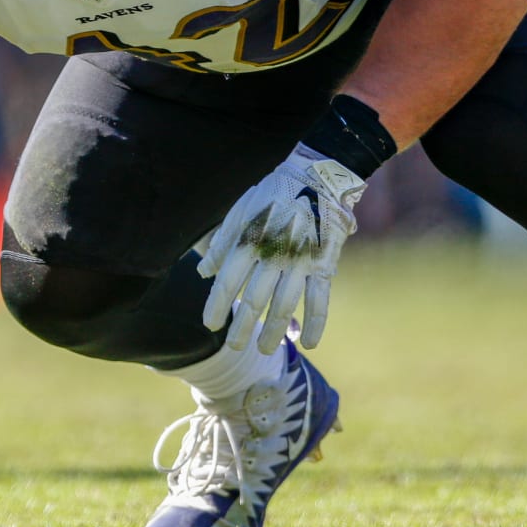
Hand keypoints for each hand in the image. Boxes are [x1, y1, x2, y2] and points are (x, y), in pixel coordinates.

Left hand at [197, 144, 364, 352]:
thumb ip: (222, 243)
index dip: (217, 306)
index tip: (210, 325)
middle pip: (254, 299)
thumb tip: (203, 272)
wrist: (316, 177)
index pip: (228, 282)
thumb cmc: (272, 194)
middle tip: (234, 346)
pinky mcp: (323, 265)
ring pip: (284, 306)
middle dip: (243, 327)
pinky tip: (307, 343)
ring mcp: (301, 262)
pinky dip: (315, 323)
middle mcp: (274, 255)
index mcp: (250, 240)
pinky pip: (320, 300)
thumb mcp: (241, 211)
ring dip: (273, 331)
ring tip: (264, 350)